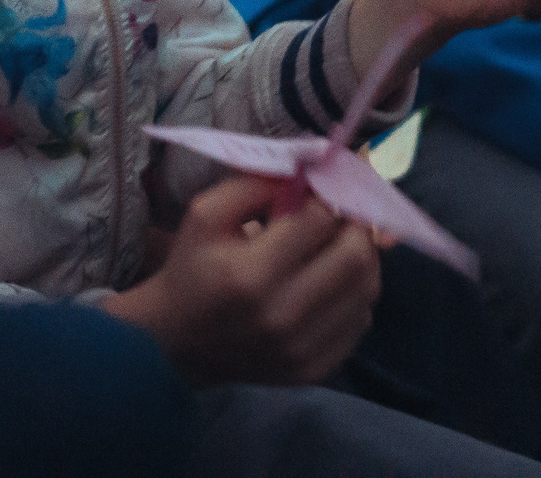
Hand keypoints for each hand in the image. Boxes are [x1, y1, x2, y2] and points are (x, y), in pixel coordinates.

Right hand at [104, 175, 381, 384]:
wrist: (174, 343)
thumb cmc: (192, 267)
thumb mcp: (207, 212)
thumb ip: (258, 182)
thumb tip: (313, 169)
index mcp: (250, 274)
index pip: (319, 221)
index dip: (328, 196)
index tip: (323, 188)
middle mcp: (281, 317)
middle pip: (356, 258)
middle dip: (356, 225)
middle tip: (343, 214)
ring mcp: (300, 350)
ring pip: (367, 290)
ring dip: (363, 258)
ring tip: (340, 245)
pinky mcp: (312, 371)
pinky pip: (360, 323)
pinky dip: (356, 296)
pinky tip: (332, 283)